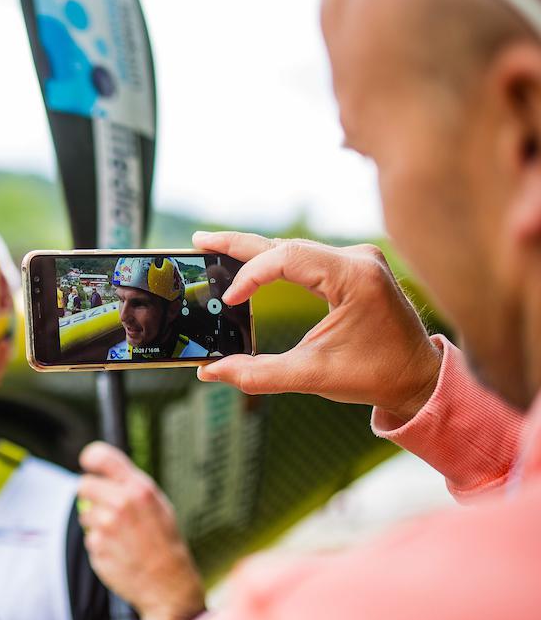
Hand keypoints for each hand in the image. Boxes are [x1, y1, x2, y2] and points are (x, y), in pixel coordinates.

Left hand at [78, 442, 204, 619]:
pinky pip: (90, 539)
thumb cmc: (163, 540)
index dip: (90, 458)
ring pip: (85, 515)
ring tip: (121, 537)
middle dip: (90, 495)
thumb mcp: (157, 504)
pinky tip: (119, 553)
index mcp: (139, 488)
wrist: (169, 584)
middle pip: (83, 485)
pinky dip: (100, 545)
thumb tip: (100, 467)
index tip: (88, 463)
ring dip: (97, 524)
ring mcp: (107, 526)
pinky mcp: (97, 547)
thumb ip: (130, 484)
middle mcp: (121, 503)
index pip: (101, 457)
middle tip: (106, 507)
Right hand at [192, 231, 441, 420]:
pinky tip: (248, 261)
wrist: (419, 377)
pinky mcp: (353, 267)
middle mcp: (358, 259)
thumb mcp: (313, 376)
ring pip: (294, 249)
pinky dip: (274, 261)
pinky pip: (306, 257)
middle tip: (199, 242)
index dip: (251, 275)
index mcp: (355, 277)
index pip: (288, 258)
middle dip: (239, 245)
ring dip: (255, 252)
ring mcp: (357, 260)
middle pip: (286, 244)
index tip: (229, 300)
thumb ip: (258, 374)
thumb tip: (210, 372)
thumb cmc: (375, 376)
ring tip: (214, 250)